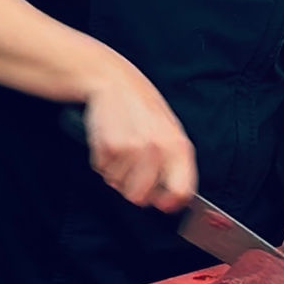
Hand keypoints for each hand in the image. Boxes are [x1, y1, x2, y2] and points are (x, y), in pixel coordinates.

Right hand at [82, 69, 196, 213]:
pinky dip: (102, 160)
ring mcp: (133, 148)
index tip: (160, 203)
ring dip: (115, 171)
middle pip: (140, 197)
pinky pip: (102, 171)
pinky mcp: (109, 146)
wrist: (112, 80)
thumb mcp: (169, 129)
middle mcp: (158, 148)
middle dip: (131, 188)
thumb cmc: (141, 107)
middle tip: (131, 168)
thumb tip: (174, 199)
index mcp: (178, 145)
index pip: (181, 192)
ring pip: (118, 186)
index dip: (168, 204)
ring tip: (120, 146)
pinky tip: (108, 139)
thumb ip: (173, 162)